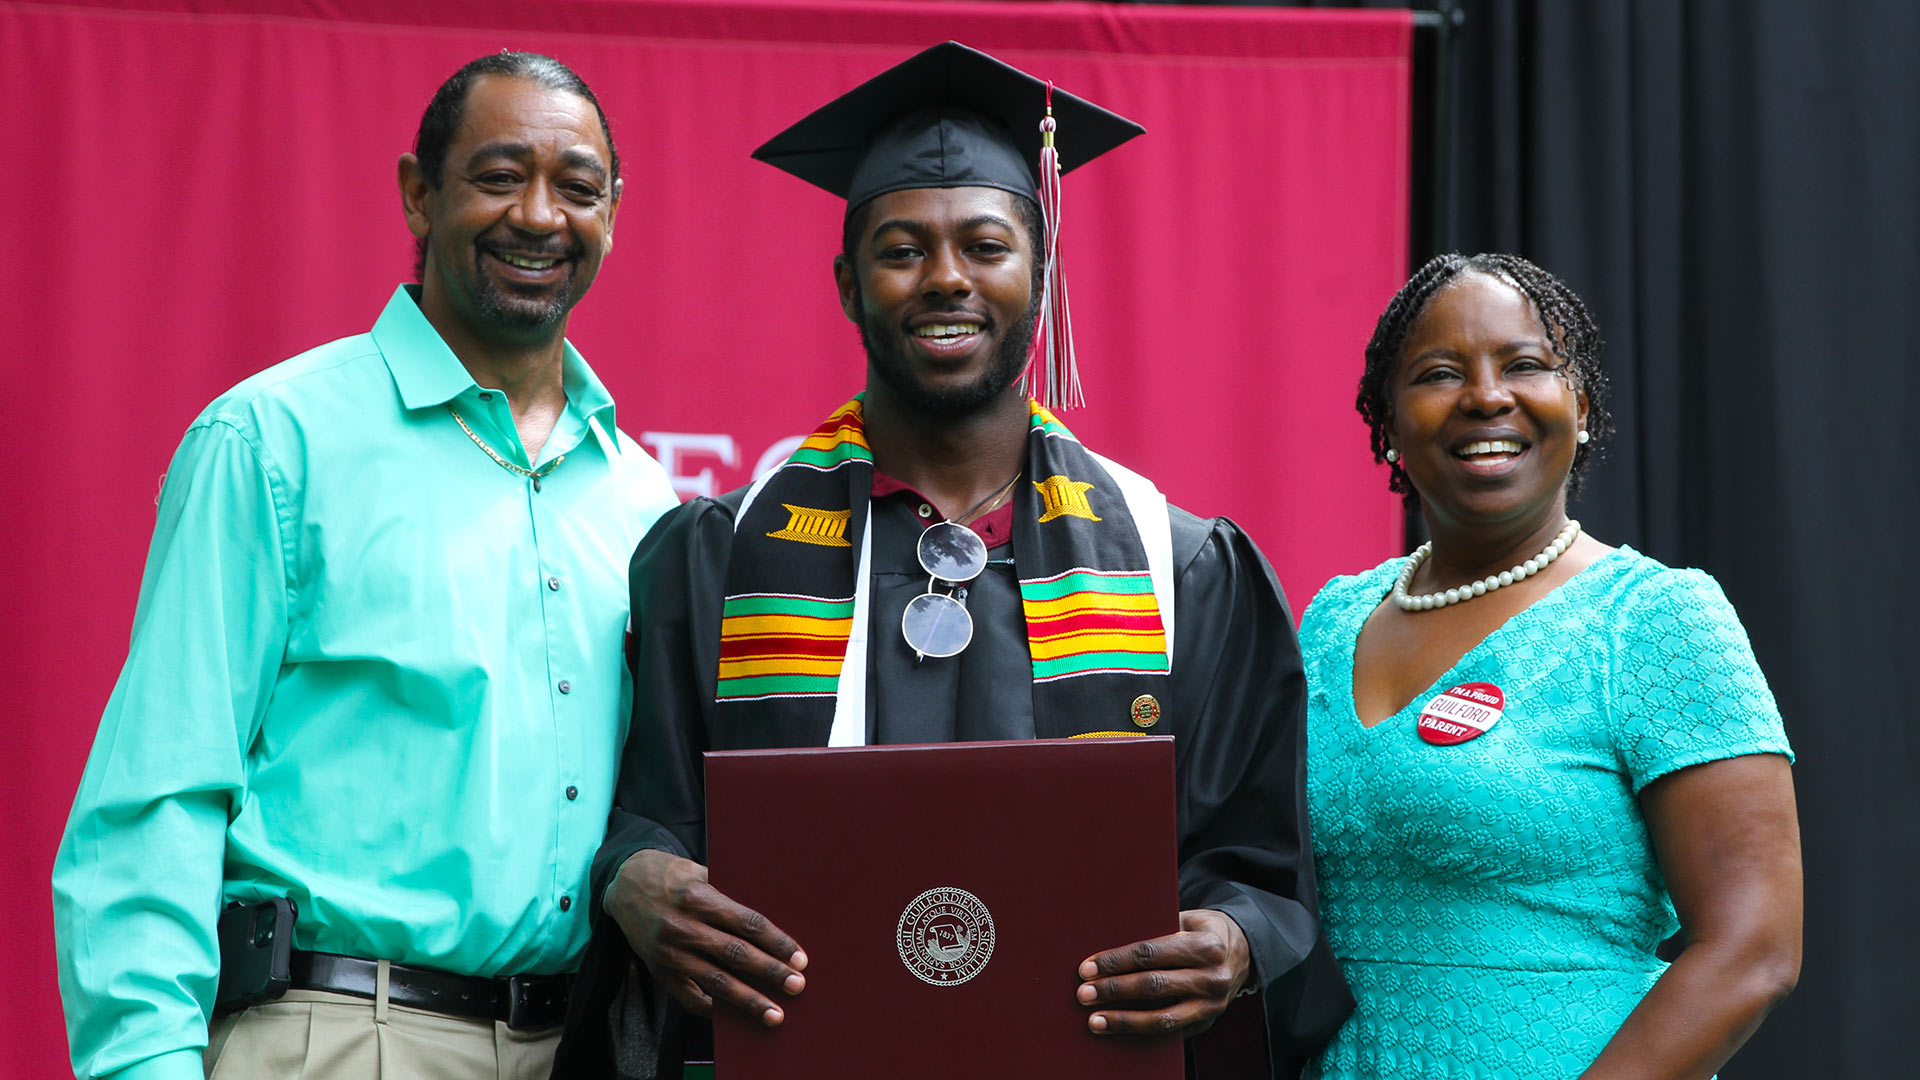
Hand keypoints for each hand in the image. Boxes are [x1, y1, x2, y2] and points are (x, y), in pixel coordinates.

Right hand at [602, 848, 806, 1025]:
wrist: (625, 883)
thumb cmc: (674, 876)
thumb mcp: (700, 873)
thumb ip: (729, 896)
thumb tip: (769, 926)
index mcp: (699, 897)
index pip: (748, 924)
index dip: (777, 942)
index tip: (799, 958)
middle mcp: (683, 926)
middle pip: (736, 954)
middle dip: (770, 972)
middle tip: (797, 986)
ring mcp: (669, 952)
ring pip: (716, 981)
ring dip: (748, 1000)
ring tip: (774, 1014)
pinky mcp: (659, 970)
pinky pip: (689, 997)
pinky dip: (713, 1009)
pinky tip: (734, 1017)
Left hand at [1076, 908, 1251, 1036]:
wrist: (1243, 953)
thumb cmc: (1203, 931)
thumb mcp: (1188, 919)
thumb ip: (1157, 928)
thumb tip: (1110, 941)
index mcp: (1206, 946)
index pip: (1151, 954)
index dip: (1116, 962)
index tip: (1088, 968)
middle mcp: (1212, 978)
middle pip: (1153, 987)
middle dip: (1114, 991)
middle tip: (1084, 994)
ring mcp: (1212, 1006)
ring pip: (1162, 1019)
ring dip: (1124, 1021)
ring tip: (1094, 1021)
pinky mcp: (1206, 1023)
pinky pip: (1170, 1033)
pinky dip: (1141, 1033)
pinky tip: (1118, 1031)